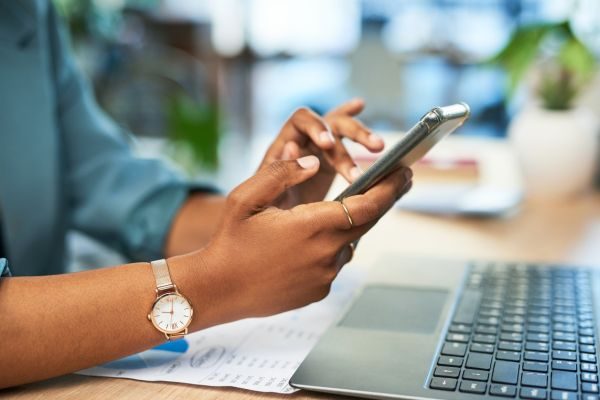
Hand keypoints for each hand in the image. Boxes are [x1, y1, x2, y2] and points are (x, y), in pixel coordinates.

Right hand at [197, 156, 411, 318]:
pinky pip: (335, 262)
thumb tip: (313, 163)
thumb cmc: (230, 241)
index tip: (405, 172)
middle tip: (396, 180)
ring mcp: (325, 276)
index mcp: (313, 226)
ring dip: (351, 224)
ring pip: (350, 242)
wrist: (217, 290)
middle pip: (368, 222)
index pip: (368, 204)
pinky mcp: (319, 291)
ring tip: (344, 207)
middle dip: (384, 198)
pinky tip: (314, 240)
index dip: (390, 187)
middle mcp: (326, 253)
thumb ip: (282, 173)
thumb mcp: (247, 197)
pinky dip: (333, 246)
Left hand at [259, 99, 383, 207]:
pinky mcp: (328, 161)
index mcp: (283, 145)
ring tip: (380, 148)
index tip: (328, 144)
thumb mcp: (261, 196)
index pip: (301, 121)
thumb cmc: (259, 213)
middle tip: (373, 149)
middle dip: (352, 134)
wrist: (263, 228)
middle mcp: (301, 141)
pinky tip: (362, 106)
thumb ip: (277, 173)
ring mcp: (316, 150)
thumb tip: (295, 149)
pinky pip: (345, 139)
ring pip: (343, 131)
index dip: (316, 129)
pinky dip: (354, 127)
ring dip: (362, 136)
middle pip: (330, 122)